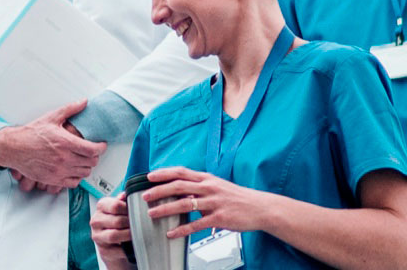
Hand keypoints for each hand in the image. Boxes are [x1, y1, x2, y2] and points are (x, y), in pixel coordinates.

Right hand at [0, 99, 107, 189]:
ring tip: (82, 159)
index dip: (101, 148)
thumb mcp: (51, 118)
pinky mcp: (53, 180)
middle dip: (94, 156)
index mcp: (65, 143)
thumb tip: (84, 102)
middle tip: (91, 151)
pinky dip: (77, 177)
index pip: (93, 150)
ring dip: (86, 166)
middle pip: (91, 162)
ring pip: (84, 173)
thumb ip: (70, 109)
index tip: (101, 145)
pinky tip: (73, 169)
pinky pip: (74, 182)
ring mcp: (59, 171)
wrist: (14, 148)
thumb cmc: (31, 134)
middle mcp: (64, 159)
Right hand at [90, 192, 132, 269]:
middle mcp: (96, 220)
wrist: (113, 243)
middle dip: (131, 224)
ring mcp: (97, 235)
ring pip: (114, 235)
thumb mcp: (121, 209)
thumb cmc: (119, 222)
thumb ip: (124, 201)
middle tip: (140, 225)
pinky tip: (133, 246)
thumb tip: (126, 194)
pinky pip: (116, 250)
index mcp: (101, 206)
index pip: (115, 205)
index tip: (136, 213)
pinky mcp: (102, 250)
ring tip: (137, 234)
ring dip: (128, 235)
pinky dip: (127, 249)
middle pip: (116, 221)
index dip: (128, 210)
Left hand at [140, 167, 282, 237]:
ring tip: (152, 214)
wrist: (261, 208)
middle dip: (159, 191)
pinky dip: (182, 230)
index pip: (181, 172)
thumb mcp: (217, 186)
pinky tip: (171, 233)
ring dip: (166, 209)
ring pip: (185, 205)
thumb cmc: (238, 198)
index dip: (164, 173)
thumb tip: (180, 192)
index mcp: (207, 179)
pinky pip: (196, 225)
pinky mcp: (220, 218)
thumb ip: (199, 188)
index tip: (149, 176)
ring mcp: (214, 203)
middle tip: (145, 196)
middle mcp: (209, 188)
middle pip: (179, 186)